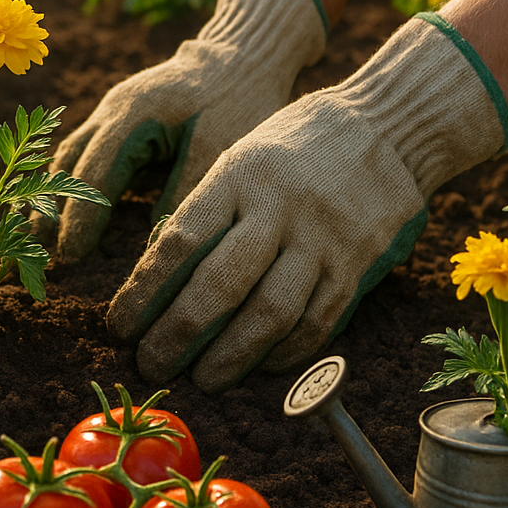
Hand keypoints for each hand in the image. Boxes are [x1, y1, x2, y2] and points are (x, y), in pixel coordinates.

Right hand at [46, 0, 326, 260]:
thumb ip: (184, 195)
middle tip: (41, 253)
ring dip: (54, 192)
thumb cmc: (238, 101)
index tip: (71, 257)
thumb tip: (156, 248)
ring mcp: (113, 108)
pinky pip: (85, 148)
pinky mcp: (121, 114)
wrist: (244, 55)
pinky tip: (64, 202)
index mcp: (133, 115)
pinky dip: (71, 177)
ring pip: (71, 154)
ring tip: (40, 234)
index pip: (95, 174)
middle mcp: (113, 109)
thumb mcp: (220, 151)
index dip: (80, 218)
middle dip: (53, 209)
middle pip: (70, 164)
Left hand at [107, 14, 507, 391]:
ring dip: (230, 358)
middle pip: (221, 285)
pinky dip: (283, 353)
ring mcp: (324, 239)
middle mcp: (281, 207)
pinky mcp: (358, 265)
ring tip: (202, 380)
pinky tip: (257, 367)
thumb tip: (156, 282)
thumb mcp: (240, 160)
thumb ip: (206, 214)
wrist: (388, 127)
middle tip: (150, 365)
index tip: (119, 326)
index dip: (144, 292)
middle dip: (178, 335)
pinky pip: (318, 323)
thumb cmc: (293, 147)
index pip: (181, 241)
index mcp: (240, 175)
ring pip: (271, 314)